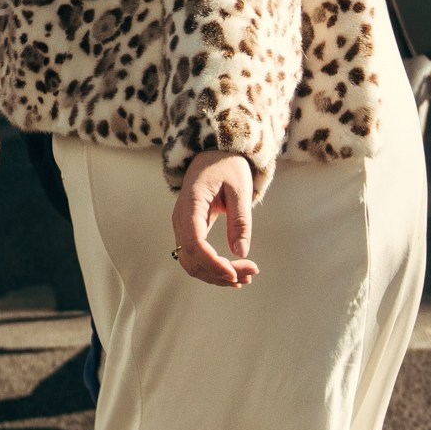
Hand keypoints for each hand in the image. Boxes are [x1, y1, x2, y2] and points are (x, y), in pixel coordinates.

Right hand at [172, 150, 257, 286]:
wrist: (213, 152)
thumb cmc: (226, 165)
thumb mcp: (239, 188)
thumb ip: (240, 220)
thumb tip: (241, 253)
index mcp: (191, 204)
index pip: (195, 243)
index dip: (213, 263)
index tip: (235, 274)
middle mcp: (181, 218)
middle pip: (192, 258)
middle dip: (218, 273)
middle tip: (250, 275)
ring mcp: (182, 226)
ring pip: (192, 262)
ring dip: (215, 275)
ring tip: (245, 277)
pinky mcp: (189, 231)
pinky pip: (195, 256)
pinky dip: (212, 268)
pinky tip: (232, 272)